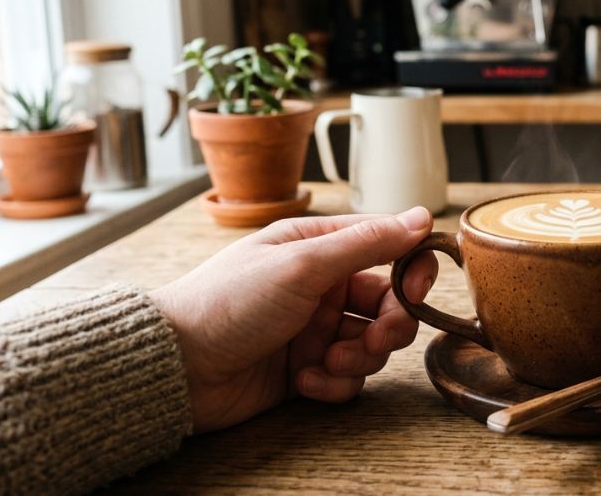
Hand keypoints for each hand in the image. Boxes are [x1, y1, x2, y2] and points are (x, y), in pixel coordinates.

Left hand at [149, 207, 436, 432]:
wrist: (177, 368)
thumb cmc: (228, 303)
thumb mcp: (302, 264)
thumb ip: (367, 243)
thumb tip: (423, 217)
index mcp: (318, 246)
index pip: (386, 247)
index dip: (411, 268)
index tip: (417, 290)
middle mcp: (320, 285)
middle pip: (388, 302)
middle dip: (390, 324)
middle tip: (377, 339)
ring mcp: (314, 329)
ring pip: (372, 343)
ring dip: (358, 357)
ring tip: (326, 363)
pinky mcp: (307, 369)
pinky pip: (347, 377)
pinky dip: (333, 383)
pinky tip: (303, 381)